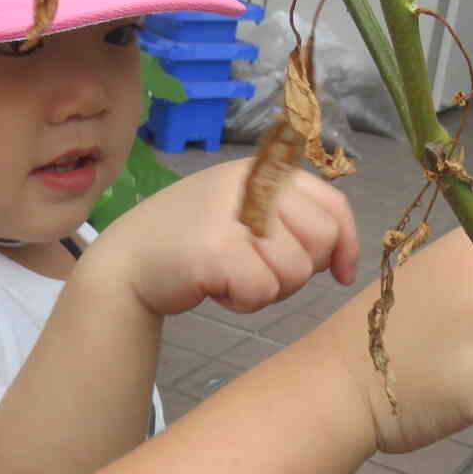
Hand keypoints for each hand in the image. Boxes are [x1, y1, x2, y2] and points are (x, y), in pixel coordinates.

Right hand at [88, 159, 359, 317]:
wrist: (126, 262)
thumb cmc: (191, 242)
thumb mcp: (243, 213)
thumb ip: (289, 220)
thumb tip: (342, 260)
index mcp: (262, 171)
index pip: (332, 204)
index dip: (346, 244)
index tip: (341, 273)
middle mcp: (250, 183)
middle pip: (322, 240)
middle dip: (300, 270)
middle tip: (260, 272)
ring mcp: (231, 215)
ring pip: (296, 271)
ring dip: (268, 289)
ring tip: (231, 276)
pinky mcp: (215, 249)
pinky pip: (263, 291)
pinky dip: (243, 302)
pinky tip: (215, 288)